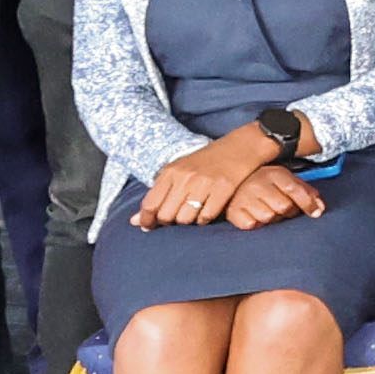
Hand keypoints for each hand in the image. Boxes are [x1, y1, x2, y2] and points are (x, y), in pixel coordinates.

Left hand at [142, 126, 283, 227]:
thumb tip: (133, 222)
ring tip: (194, 211)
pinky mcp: (223, 189)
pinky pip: (206, 217)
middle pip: (166, 216)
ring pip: (185, 219)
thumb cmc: (207, 161)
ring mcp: (204, 183)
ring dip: (189, 221)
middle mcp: (185, 177)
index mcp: (171, 171)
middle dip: (170, 221)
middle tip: (177, 216)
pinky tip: (208, 210)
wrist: (240, 146)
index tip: (148, 227)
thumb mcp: (178, 172)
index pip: (150, 204)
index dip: (147, 220)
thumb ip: (156, 195)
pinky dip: (205, 219)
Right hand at [221, 164, 325, 227]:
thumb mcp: (286, 181)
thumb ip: (305, 192)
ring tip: (266, 209)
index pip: (294, 189)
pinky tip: (253, 214)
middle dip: (288, 211)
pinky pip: (251, 224)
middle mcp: (257, 183)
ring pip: (268, 217)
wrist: (233, 183)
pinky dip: (255, 223)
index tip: (316, 213)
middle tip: (282, 208)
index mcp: (273, 173)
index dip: (308, 203)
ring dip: (271, 218)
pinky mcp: (233, 210)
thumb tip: (320, 209)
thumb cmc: (266, 184)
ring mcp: (243, 197)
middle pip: (283, 206)